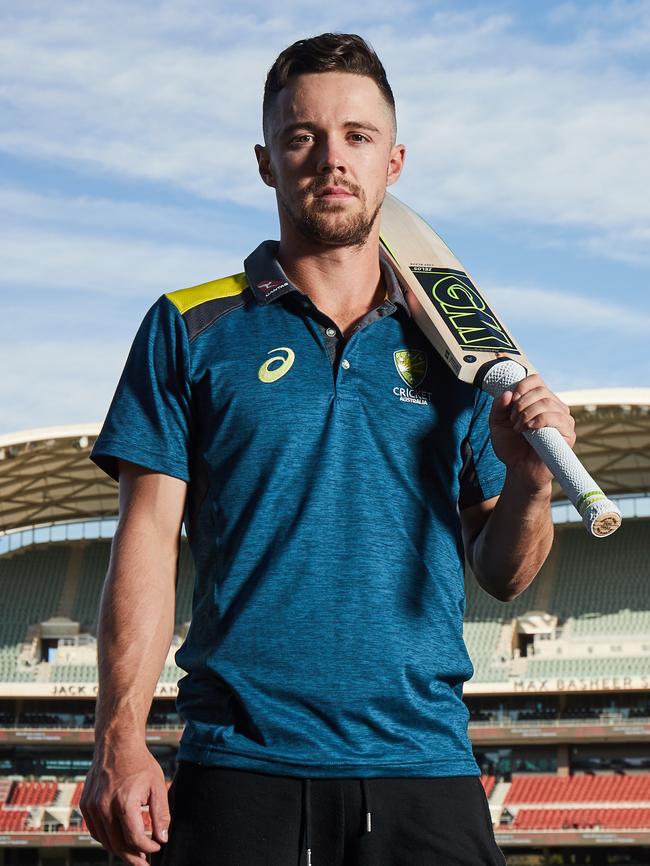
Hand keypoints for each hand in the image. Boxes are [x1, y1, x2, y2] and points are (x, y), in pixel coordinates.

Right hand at [80, 742, 169, 865]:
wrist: (117, 744)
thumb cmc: (139, 762)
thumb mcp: (157, 785)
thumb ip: (161, 814)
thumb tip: (162, 838)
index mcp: (124, 802)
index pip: (135, 838)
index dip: (147, 848)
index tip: (156, 847)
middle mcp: (104, 806)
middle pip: (117, 844)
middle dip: (133, 857)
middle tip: (144, 862)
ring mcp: (92, 806)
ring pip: (104, 840)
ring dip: (119, 850)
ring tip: (133, 853)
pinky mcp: (85, 804)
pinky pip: (95, 830)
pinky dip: (106, 838)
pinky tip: (118, 839)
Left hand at [489, 374, 575, 491]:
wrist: (519, 470)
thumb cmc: (511, 446)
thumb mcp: (497, 423)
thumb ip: (499, 406)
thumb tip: (509, 393)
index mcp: (539, 401)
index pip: (536, 380)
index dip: (523, 386)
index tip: (511, 401)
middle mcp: (554, 407)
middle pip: (541, 390)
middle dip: (521, 404)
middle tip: (513, 420)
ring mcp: (563, 420)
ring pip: (547, 403)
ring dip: (527, 413)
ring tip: (518, 428)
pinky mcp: (568, 434)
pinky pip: (556, 418)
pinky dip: (538, 420)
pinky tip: (528, 430)